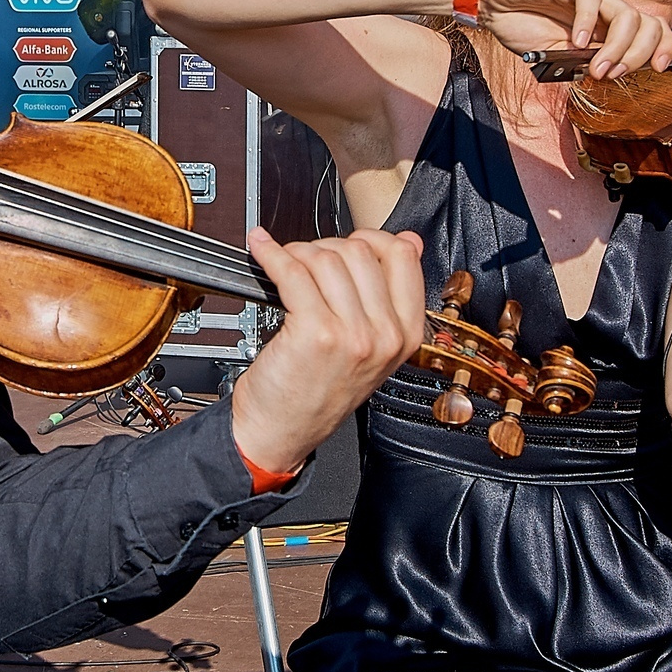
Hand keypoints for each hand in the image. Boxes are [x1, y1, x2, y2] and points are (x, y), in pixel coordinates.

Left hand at [229, 227, 427, 476]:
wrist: (281, 433)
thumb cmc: (317, 393)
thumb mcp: (370, 350)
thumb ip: (388, 298)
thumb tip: (408, 242)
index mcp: (405, 335)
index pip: (403, 256)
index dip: (370, 239)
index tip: (347, 241)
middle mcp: (383, 335)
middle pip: (361, 251)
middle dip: (326, 246)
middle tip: (305, 260)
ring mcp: (352, 335)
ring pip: (327, 258)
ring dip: (297, 252)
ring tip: (285, 265)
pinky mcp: (315, 333)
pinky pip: (292, 272)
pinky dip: (271, 255)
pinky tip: (263, 252)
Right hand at [475, 0, 671, 79]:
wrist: (491, 1)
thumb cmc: (522, 25)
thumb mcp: (556, 57)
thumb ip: (581, 64)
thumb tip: (605, 76)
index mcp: (607, 27)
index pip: (652, 32)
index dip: (664, 49)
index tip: (658, 69)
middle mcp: (605, 10)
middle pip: (648, 26)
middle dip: (638, 57)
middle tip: (612, 75)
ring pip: (628, 17)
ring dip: (616, 49)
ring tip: (595, 68)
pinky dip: (588, 24)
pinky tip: (575, 42)